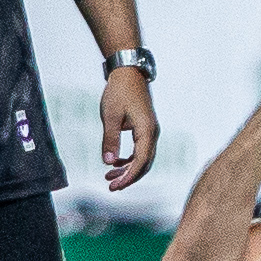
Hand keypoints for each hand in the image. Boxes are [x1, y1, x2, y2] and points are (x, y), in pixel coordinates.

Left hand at [96, 63, 157, 192]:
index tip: (115, 186)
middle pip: (144, 163)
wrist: (128, 72)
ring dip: (128, 169)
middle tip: (111, 187)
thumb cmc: (119, 91)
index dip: (129, 176)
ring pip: (142, 157)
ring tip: (110, 178)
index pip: (141, 161)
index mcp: (146, 130)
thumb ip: (110, 140)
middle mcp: (152, 132)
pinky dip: (129, 159)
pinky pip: (140, 149)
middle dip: (129, 177)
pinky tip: (116, 163)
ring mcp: (149, 130)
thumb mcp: (110, 116)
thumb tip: (109, 162)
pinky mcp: (144, 127)